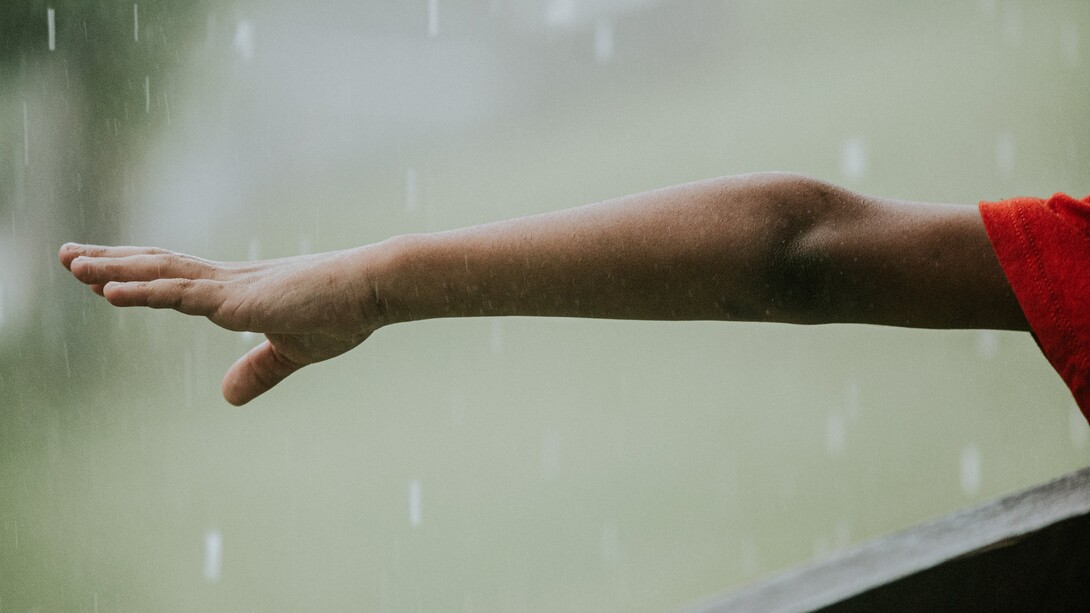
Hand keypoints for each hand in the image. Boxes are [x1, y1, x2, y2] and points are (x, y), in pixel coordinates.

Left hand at [60, 243, 383, 404]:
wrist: (373, 288)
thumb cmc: (344, 313)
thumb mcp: (294, 351)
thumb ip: (259, 370)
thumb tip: (226, 396)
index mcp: (239, 292)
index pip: (177, 280)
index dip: (139, 277)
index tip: (103, 275)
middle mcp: (227, 282)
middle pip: (158, 266)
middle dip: (112, 263)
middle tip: (69, 255)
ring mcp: (230, 287)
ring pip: (159, 273)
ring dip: (112, 269)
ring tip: (71, 263)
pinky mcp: (238, 297)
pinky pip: (179, 291)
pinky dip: (141, 289)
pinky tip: (107, 289)